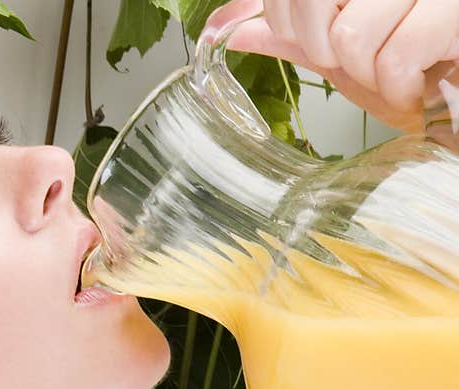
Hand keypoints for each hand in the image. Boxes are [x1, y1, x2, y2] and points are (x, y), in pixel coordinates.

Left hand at [204, 0, 458, 131]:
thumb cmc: (416, 74)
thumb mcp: (344, 55)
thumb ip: (294, 38)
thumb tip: (237, 29)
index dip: (282, 16)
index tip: (305, 40)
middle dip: (321, 47)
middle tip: (357, 62)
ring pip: (351, 34)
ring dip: (368, 73)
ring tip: (396, 75)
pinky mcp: (455, 14)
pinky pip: (394, 56)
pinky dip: (399, 89)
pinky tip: (417, 88)